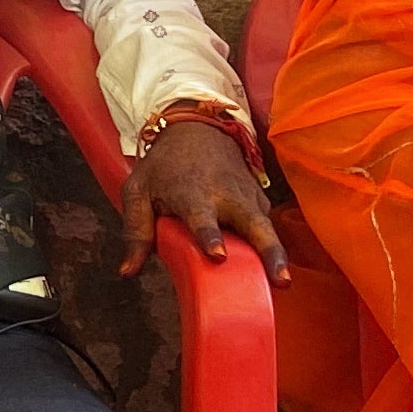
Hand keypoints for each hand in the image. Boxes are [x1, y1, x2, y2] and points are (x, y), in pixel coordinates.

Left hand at [120, 113, 286, 279]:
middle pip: (251, 225)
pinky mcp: (259, 201)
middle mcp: (225, 196)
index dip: (209, 235)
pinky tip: (276, 270)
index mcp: (192, 193)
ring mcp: (246, 198)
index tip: (217, 254)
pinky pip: (267, 224)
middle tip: (277, 278)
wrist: (198, 129)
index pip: (202, 217)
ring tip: (285, 281)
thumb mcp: (138, 190)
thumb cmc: (164, 166)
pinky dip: (273, 246)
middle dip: (265, 251)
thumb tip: (128, 272)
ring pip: (266, 227)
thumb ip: (135, 231)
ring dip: (277, 254)